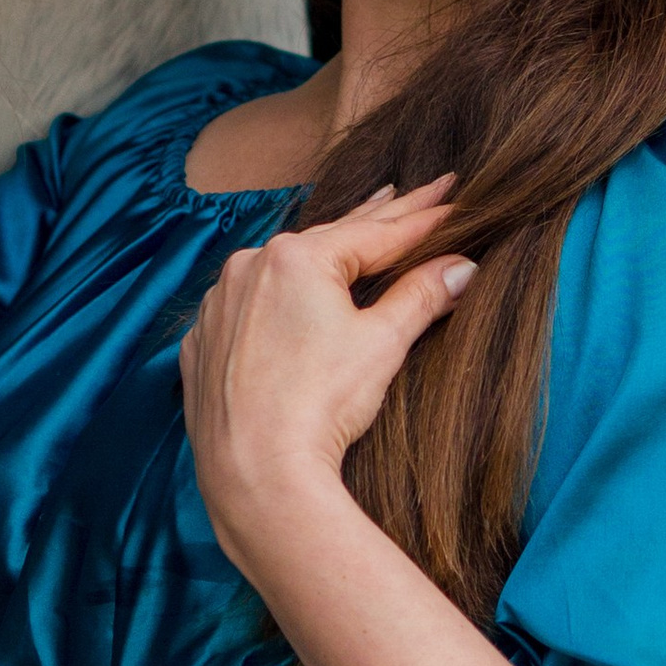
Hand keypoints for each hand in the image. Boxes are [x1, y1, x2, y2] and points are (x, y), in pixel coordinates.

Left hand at [179, 178, 472, 578]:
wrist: (255, 472)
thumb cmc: (320, 406)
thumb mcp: (382, 343)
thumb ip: (422, 295)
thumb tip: (463, 268)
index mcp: (296, 257)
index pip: (376, 233)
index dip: (422, 218)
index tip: (453, 198)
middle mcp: (248, 266)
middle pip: (329, 241)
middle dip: (376, 219)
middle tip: (412, 192)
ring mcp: (219, 304)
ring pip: (282, 269)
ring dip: (322, 254)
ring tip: (356, 231)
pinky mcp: (202, 342)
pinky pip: (246, 306)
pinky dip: (275, 298)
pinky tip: (291, 295)